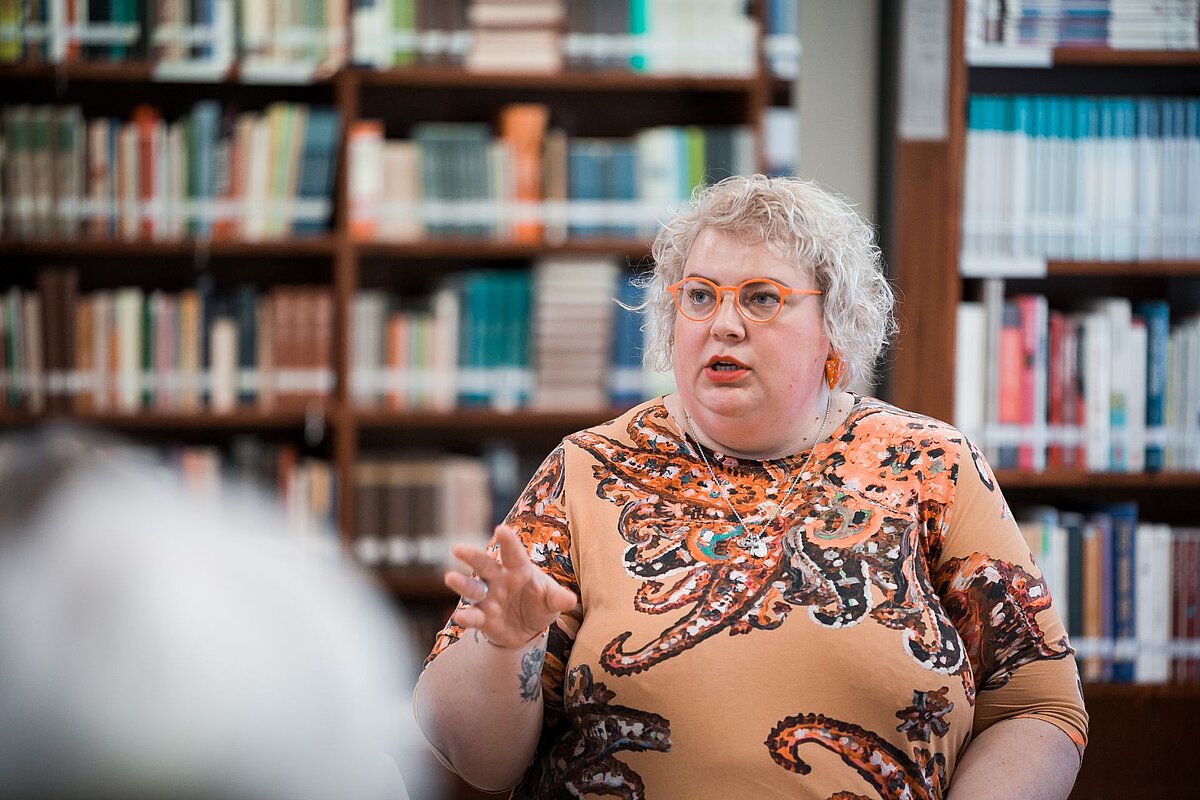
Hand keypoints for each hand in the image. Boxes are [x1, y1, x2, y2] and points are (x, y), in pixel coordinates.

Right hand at [445, 525, 577, 648]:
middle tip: (457, 549)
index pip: (512, 553)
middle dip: (471, 556)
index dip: (507, 542)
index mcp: (518, 569)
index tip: (501, 529)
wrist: (528, 629)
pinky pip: (473, 615)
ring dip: (462, 583)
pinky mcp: (482, 618)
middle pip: (483, 565)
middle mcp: (498, 580)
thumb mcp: (552, 601)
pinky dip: (467, 616)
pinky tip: (461, 616)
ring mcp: (488, 598)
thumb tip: (570, 599)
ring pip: (472, 588)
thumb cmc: (540, 604)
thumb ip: (558, 599)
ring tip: (450, 578)